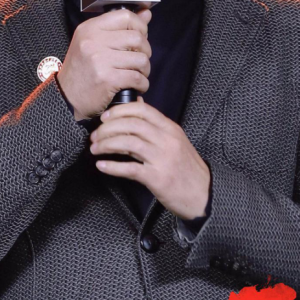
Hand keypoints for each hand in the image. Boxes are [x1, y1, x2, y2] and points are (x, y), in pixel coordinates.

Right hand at [56, 3, 152, 120]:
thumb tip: (146, 13)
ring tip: (138, 74)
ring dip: (145, 70)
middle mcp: (94, 41)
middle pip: (137, 38)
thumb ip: (120, 27)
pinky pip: (137, 78)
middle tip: (139, 61)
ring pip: (141, 59)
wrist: (66, 98)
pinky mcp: (107, 79)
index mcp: (90, 28)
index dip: (140, 26)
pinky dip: (142, 84)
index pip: (125, 16)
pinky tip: (136, 86)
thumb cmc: (82, 70)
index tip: (140, 38)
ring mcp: (100, 60)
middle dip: (145, 51)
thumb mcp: (93, 43)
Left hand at [89, 96, 210, 219]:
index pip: (142, 110)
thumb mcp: (175, 140)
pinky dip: (112, 166)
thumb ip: (155, 125)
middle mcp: (167, 140)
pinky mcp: (158, 179)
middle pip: (132, 124)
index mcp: (170, 129)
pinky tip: (101, 166)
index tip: (105, 117)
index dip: (119, 110)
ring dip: (106, 145)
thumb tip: (136, 105)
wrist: (204, 194)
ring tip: (95, 149)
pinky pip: (130, 169)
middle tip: (95, 135)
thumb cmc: (187, 168)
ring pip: (128, 143)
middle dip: (107, 128)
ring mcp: (162, 159)